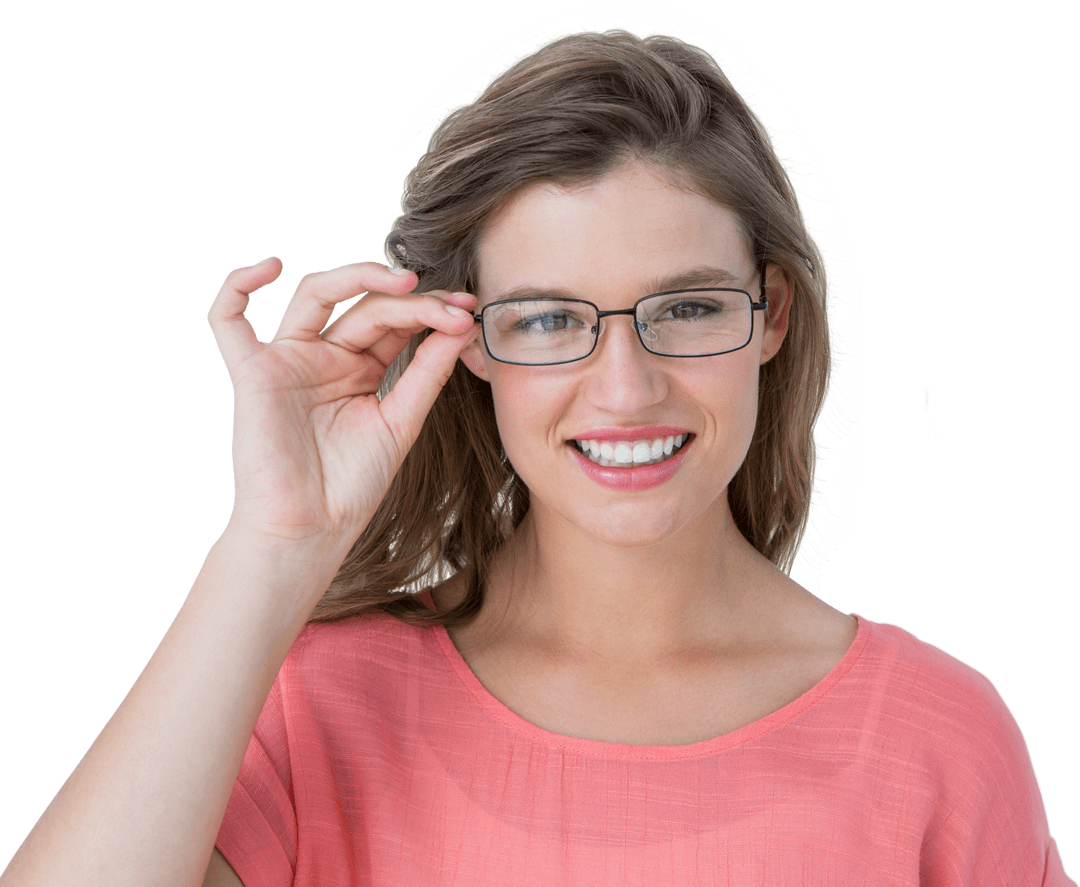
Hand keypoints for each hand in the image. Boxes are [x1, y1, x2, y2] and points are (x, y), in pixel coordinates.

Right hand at [206, 257, 479, 550]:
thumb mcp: (401, 423)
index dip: (431, 311)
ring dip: (358, 277)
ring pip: (315, 295)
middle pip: (365, 306)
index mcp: (361, 369)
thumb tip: (460, 325)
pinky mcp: (254, 373)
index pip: (396, 322)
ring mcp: (289, 360)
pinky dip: (238, 285)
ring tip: (404, 281)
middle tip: (451, 305)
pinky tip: (269, 265)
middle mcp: (326, 357)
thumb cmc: (352, 486)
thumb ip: (426, 373)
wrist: (312, 530)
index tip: (469, 312)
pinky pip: (228, 320)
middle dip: (411, 301)